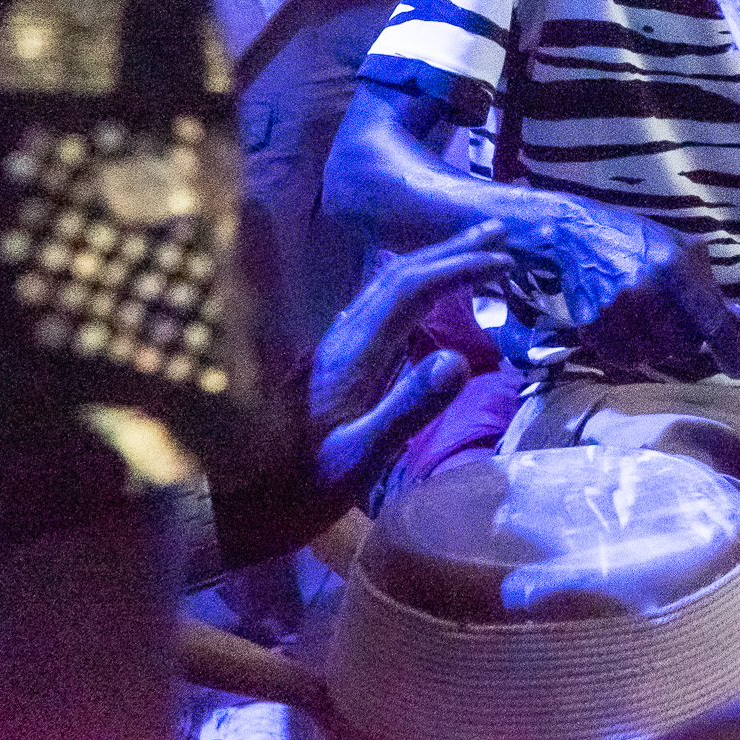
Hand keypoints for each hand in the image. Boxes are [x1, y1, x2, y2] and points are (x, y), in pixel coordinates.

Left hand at [306, 222, 515, 502]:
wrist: (235, 506)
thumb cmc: (297, 490)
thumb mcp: (357, 461)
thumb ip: (405, 411)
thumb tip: (458, 358)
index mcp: (351, 355)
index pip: (410, 289)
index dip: (458, 268)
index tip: (504, 262)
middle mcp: (341, 339)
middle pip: (397, 275)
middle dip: (450, 250)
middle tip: (500, 234)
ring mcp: (333, 348)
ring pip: (385, 285)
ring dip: (431, 261)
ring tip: (472, 249)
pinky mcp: (330, 363)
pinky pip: (378, 303)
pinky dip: (413, 285)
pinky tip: (422, 295)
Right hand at [541, 194, 739, 377]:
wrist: (578, 235)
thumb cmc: (639, 242)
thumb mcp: (684, 253)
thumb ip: (715, 292)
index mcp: (676, 268)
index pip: (712, 322)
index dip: (729, 350)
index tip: (738, 368)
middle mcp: (647, 291)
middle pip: (685, 347)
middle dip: (686, 338)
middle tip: (672, 318)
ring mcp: (616, 311)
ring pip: (655, 357)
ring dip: (656, 345)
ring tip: (645, 317)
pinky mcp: (592, 326)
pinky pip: (624, 360)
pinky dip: (629, 349)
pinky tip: (624, 324)